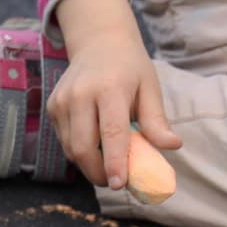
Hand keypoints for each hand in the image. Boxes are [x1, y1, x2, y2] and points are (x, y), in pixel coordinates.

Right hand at [48, 0, 181, 188]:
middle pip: (84, 147)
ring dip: (89, 164)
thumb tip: (173, 146)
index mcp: (110, 88)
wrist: (99, 42)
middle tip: (116, 181)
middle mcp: (81, 94)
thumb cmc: (130, 68)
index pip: (111, 132)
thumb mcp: (149, 88)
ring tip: (107, 162)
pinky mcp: (53, 107)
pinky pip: (65, 141)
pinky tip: (94, 142)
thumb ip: (157, 120)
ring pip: (71, 149)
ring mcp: (62, 101)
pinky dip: (79, 150)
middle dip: (98, 172)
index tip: (120, 184)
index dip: (115, 162)